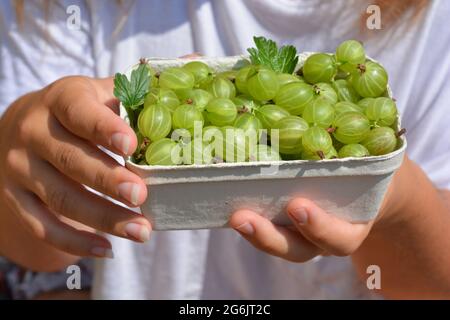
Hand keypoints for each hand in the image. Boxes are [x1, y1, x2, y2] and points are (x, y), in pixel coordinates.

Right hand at [0, 76, 150, 259]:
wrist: (24, 128)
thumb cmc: (78, 111)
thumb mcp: (102, 91)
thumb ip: (142, 85)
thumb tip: (197, 62)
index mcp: (61, 100)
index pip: (78, 112)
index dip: (103, 128)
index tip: (132, 146)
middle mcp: (34, 132)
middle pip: (71, 161)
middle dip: (108, 181)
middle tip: (142, 197)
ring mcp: (21, 168)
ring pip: (61, 198)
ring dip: (103, 218)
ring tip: (141, 231)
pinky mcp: (16, 198)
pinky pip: (44, 226)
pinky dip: (76, 241)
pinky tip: (107, 249)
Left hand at [228, 159, 406, 261]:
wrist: (368, 187)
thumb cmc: (371, 170)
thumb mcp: (377, 161)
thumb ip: (369, 144)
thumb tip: (355, 88)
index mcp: (352, 226)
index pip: (339, 237)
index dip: (319, 226)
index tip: (297, 206)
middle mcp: (323, 236)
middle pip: (297, 249)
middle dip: (270, 236)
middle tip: (243, 218)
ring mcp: (300, 233)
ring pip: (276, 242)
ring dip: (252, 231)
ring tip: (232, 214)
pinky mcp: (282, 222)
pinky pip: (265, 225)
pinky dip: (248, 215)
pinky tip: (227, 196)